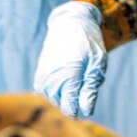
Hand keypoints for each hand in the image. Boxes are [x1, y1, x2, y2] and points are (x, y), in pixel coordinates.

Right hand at [34, 1, 106, 116]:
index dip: (78, 113)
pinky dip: (55, 93)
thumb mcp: (97, 64)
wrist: (70, 22)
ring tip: (75, 81)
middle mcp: (51, 79)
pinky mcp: (39, 75)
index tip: (85, 105)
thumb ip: (91, 89)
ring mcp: (42, 77)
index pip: (68, 109)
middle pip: (59, 108)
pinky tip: (65, 81)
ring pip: (50, 102)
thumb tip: (86, 111)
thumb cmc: (89, 43)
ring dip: (62, 99)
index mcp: (68, 76)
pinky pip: (44, 94)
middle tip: (82, 87)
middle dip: (71, 105)